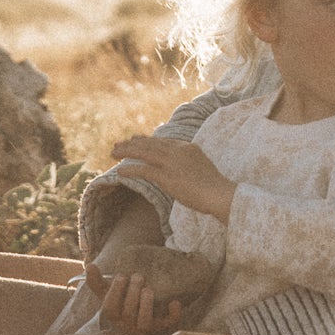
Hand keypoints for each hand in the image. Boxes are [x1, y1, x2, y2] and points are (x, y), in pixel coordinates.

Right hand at [84, 242, 215, 322]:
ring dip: (147, 305)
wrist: (141, 317)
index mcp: (114, 316)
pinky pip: (168, 324)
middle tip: (139, 276)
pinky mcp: (162, 326)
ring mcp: (145, 327)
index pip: (110, 309)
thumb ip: (97, 281)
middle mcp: (128, 325)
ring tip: (149, 290)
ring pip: (145, 323)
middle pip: (128, 314)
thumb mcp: (108, 293)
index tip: (122, 276)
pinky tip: (174, 302)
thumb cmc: (122, 302)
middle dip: (133, 293)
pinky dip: (173, 314)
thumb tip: (89, 266)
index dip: (115, 292)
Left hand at [110, 133, 236, 221]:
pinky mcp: (167, 177)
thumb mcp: (202, 169)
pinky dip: (131, 169)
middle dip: (132, 144)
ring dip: (127, 152)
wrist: (220, 194)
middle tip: (117, 144)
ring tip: (113, 152)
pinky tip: (120, 171)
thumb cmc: (215, 188)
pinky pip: (144, 170)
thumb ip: (189, 165)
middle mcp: (178, 151)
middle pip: (150, 144)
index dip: (146, 140)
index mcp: (187, 147)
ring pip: (144, 153)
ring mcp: (172, 163)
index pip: (162, 141)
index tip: (134, 140)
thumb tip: (180, 172)